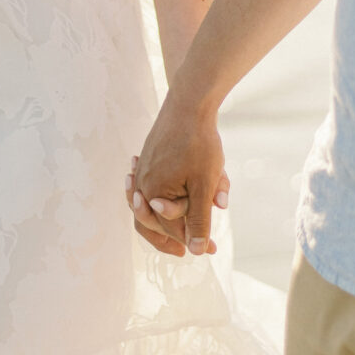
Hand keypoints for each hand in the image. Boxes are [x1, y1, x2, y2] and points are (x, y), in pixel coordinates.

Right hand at [130, 89, 225, 255]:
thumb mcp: (204, 185)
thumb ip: (199, 219)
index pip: (172, 229)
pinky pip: (148, 186)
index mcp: (153, 193)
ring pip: (146, 205)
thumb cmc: (198, 144)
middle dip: (172, 235)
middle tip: (188, 249)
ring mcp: (142, 170)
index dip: (194, 241)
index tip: (213, 249)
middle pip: (150, 222)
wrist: (189, 103)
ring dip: (159, 220)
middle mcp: (141, 184)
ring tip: (170, 235)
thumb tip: (197, 251)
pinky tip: (154, 200)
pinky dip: (154, 199)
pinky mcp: (147, 158)